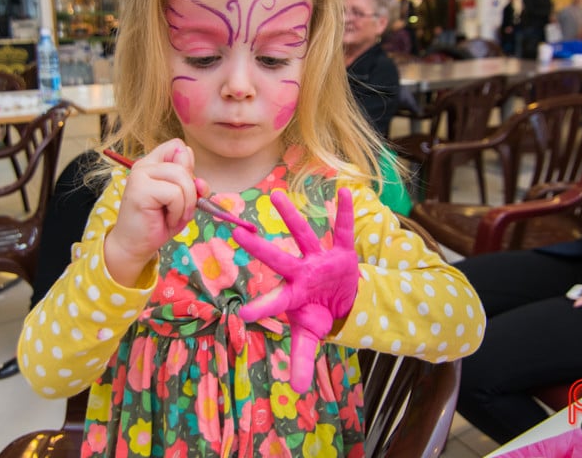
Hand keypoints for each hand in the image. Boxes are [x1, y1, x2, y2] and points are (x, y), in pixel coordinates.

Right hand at [104, 139, 196, 286]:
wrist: (134, 246)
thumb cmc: (158, 223)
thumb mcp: (183, 200)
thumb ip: (193, 185)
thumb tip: (201, 183)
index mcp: (154, 163)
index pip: (179, 146)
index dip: (188, 167)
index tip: (183, 189)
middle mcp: (145, 164)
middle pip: (184, 160)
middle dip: (191, 190)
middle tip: (179, 209)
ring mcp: (140, 174)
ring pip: (181, 176)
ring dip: (185, 202)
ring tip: (172, 215)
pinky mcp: (140, 189)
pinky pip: (174, 193)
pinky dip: (177, 210)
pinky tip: (166, 219)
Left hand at [232, 187, 358, 392]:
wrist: (343, 299)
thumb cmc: (318, 313)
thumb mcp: (311, 336)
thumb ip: (302, 359)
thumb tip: (295, 390)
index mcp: (292, 296)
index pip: (272, 303)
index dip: (259, 309)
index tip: (240, 315)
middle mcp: (301, 272)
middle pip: (277, 260)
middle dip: (258, 248)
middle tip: (235, 234)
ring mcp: (319, 259)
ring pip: (302, 234)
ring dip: (290, 216)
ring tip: (275, 195)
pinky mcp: (341, 252)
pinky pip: (344, 231)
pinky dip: (346, 213)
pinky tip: (345, 192)